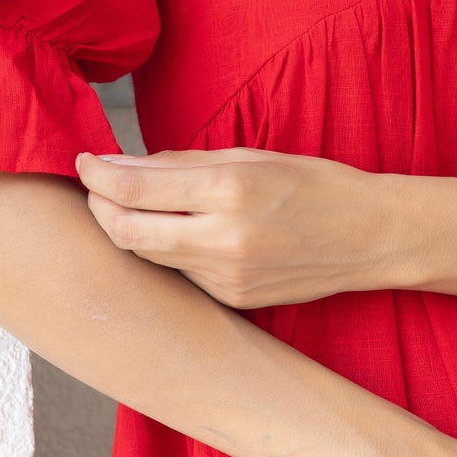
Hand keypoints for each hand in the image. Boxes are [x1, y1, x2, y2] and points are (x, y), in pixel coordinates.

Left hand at [74, 147, 397, 308]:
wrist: (371, 237)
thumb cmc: (315, 185)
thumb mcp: (252, 157)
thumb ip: (183, 163)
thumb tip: (123, 163)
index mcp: (230, 190)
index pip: (135, 189)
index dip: (98, 174)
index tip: (85, 161)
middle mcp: (224, 240)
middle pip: (127, 232)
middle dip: (99, 208)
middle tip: (94, 187)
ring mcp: (227, 278)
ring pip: (149, 257)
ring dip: (127, 230)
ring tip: (125, 204)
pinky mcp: (233, 300)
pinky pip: (181, 275)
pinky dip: (166, 251)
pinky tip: (171, 232)